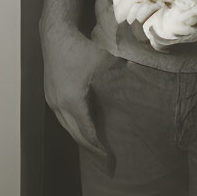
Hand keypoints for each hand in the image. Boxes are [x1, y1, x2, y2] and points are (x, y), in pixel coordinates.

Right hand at [40, 19, 112, 157]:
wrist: (56, 34)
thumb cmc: (82, 47)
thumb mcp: (106, 61)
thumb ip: (124, 73)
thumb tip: (145, 77)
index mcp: (72, 101)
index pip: (86, 132)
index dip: (98, 147)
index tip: (108, 160)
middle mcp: (59, 105)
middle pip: (75, 134)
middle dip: (90, 148)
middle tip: (105, 161)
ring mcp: (52, 100)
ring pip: (67, 126)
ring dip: (81, 136)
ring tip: (96, 147)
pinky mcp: (52, 93)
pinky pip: (64, 116)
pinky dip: (75, 124)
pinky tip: (85, 124)